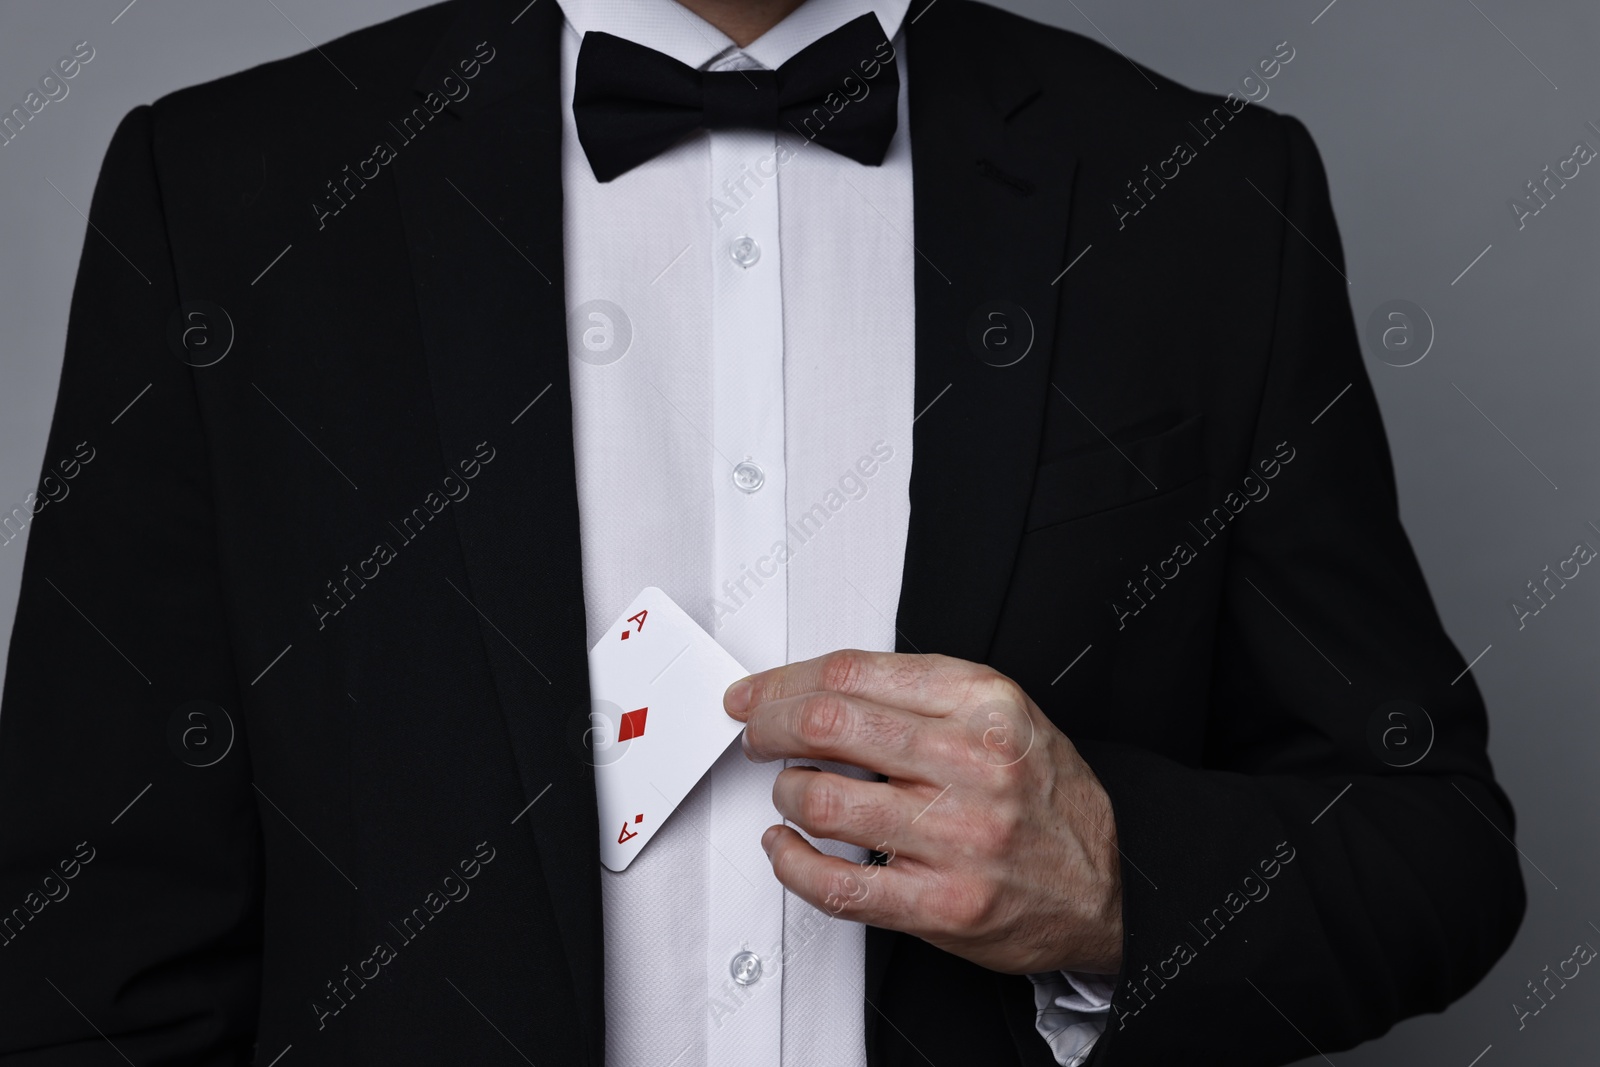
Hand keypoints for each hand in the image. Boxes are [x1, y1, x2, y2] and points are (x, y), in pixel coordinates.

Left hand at [723, 649, 1123, 974]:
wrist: (1108, 885)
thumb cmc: (1045, 799)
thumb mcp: (1002, 715)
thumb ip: (919, 694)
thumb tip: (815, 688)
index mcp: (984, 704)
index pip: (853, 674)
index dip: (785, 680)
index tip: (757, 693)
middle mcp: (972, 764)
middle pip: (827, 724)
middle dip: (768, 725)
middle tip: (755, 734)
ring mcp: (956, 839)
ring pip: (820, 799)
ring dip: (784, 791)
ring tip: (791, 791)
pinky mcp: (939, 905)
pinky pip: (834, 884)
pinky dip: (789, 862)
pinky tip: (786, 846)